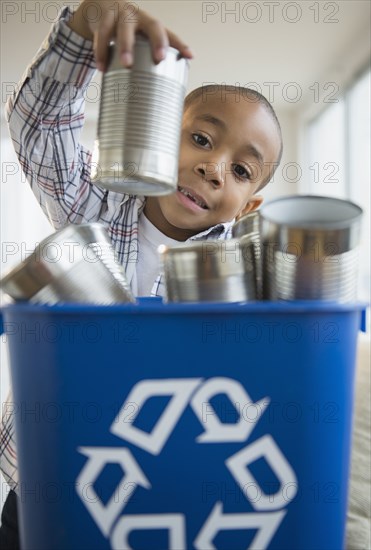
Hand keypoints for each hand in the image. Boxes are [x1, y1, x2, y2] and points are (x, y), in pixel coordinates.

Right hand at [67, 0, 192, 70]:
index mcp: (151, 25)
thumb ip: (145, 59)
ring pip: (124, 29)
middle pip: (153, 26)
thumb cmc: (125, 31)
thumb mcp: (137, 40)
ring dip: (126, 47)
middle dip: (157, 41)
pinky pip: (102, 35)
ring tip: (127, 64)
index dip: (180, 44)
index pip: (169, 33)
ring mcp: (121, 15)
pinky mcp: (103, 18)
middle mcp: (140, 18)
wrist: (99, 7)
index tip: (189, 56)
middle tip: (159, 58)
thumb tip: (155, 95)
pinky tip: (102, 68)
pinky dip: (101, 52)